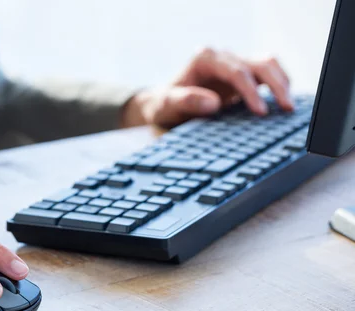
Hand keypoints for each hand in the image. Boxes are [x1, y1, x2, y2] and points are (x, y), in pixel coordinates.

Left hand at [121, 48, 293, 127]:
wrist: (162, 106)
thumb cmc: (164, 105)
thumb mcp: (167, 106)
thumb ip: (186, 102)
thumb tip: (213, 103)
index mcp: (205, 59)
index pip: (237, 71)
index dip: (251, 91)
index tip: (261, 111)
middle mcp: (222, 58)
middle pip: (258, 63)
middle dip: (275, 85)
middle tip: (286, 108)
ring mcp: (232, 65)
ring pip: (267, 64)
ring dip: (281, 83)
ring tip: (289, 107)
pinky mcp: (241, 76)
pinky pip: (265, 74)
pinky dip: (277, 85)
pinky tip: (282, 103)